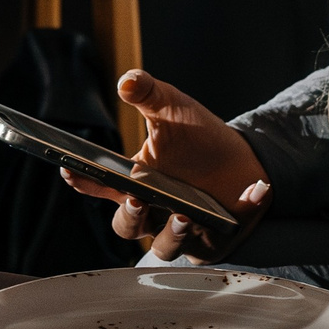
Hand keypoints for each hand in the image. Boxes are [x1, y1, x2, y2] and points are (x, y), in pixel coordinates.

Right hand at [59, 70, 268, 258]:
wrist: (241, 159)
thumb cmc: (198, 137)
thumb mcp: (172, 108)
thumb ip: (147, 93)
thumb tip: (127, 81)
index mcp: (135, 183)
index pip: (101, 185)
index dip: (83, 182)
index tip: (72, 171)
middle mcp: (153, 212)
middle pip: (127, 227)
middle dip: (130, 217)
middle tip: (138, 199)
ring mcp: (181, 231)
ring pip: (166, 246)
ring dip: (173, 233)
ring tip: (186, 215)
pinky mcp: (213, 241)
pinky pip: (223, 236)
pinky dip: (243, 210)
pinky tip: (255, 190)